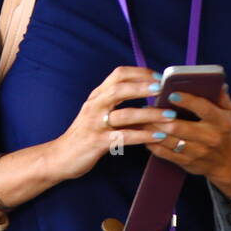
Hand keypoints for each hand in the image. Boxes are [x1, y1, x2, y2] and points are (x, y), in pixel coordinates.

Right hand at [49, 67, 170, 180]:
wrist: (60, 157)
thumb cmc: (85, 133)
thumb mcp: (97, 112)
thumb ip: (115, 101)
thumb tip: (144, 90)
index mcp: (97, 96)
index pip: (118, 74)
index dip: (140, 73)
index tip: (159, 76)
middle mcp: (95, 106)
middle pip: (120, 89)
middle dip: (143, 87)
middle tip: (163, 88)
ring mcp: (95, 124)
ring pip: (125, 115)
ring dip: (150, 114)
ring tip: (169, 115)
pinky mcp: (98, 142)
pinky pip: (124, 137)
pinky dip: (143, 136)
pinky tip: (158, 136)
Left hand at [140, 84, 230, 196]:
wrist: (229, 163)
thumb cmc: (226, 132)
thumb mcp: (230, 113)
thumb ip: (221, 96)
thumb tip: (211, 80)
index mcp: (221, 122)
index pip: (203, 108)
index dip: (186, 101)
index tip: (171, 93)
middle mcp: (210, 138)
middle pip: (179, 127)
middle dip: (160, 116)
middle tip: (147, 106)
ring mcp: (197, 152)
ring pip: (169, 140)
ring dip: (152, 129)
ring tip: (141, 118)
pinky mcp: (187, 162)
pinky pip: (165, 153)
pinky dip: (152, 143)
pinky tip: (144, 134)